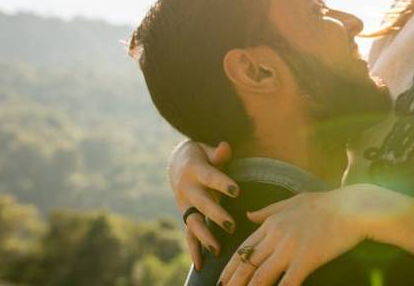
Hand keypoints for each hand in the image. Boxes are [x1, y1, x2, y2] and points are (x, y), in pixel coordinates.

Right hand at [169, 139, 238, 267]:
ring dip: (205, 237)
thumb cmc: (200, 154)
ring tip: (217, 250)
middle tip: (231, 226)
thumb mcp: (206, 148)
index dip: (222, 184)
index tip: (237, 191)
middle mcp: (188, 189)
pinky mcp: (186, 215)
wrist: (176, 163)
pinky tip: (200, 265)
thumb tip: (226, 148)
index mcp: (196, 170)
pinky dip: (194, 250)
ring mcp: (185, 204)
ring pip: (194, 222)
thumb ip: (217, 153)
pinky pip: (189, 234)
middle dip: (216, 215)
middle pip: (203, 203)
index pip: (211, 177)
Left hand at [219, 185, 396, 285]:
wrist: (352, 207)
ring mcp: (290, 248)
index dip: (231, 267)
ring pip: (261, 275)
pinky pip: (287, 282)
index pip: (244, 248)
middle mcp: (276, 235)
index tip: (222, 280)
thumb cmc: (326, 204)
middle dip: (233, 281)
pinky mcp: (306, 259)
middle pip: (248, 263)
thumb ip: (269, 210)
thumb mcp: (293, 201)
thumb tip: (247, 215)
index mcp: (272, 222)